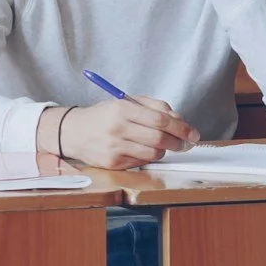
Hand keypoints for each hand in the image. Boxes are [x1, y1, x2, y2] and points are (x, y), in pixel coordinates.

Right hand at [55, 97, 198, 169]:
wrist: (73, 131)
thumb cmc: (103, 116)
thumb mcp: (125, 102)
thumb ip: (154, 106)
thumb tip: (179, 119)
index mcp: (122, 108)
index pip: (161, 119)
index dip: (182, 128)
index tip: (193, 133)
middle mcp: (118, 128)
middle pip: (160, 138)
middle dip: (179, 142)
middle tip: (185, 143)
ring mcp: (115, 147)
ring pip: (154, 153)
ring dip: (164, 151)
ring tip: (162, 145)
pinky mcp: (113, 163)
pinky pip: (141, 162)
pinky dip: (147, 157)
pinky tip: (142, 150)